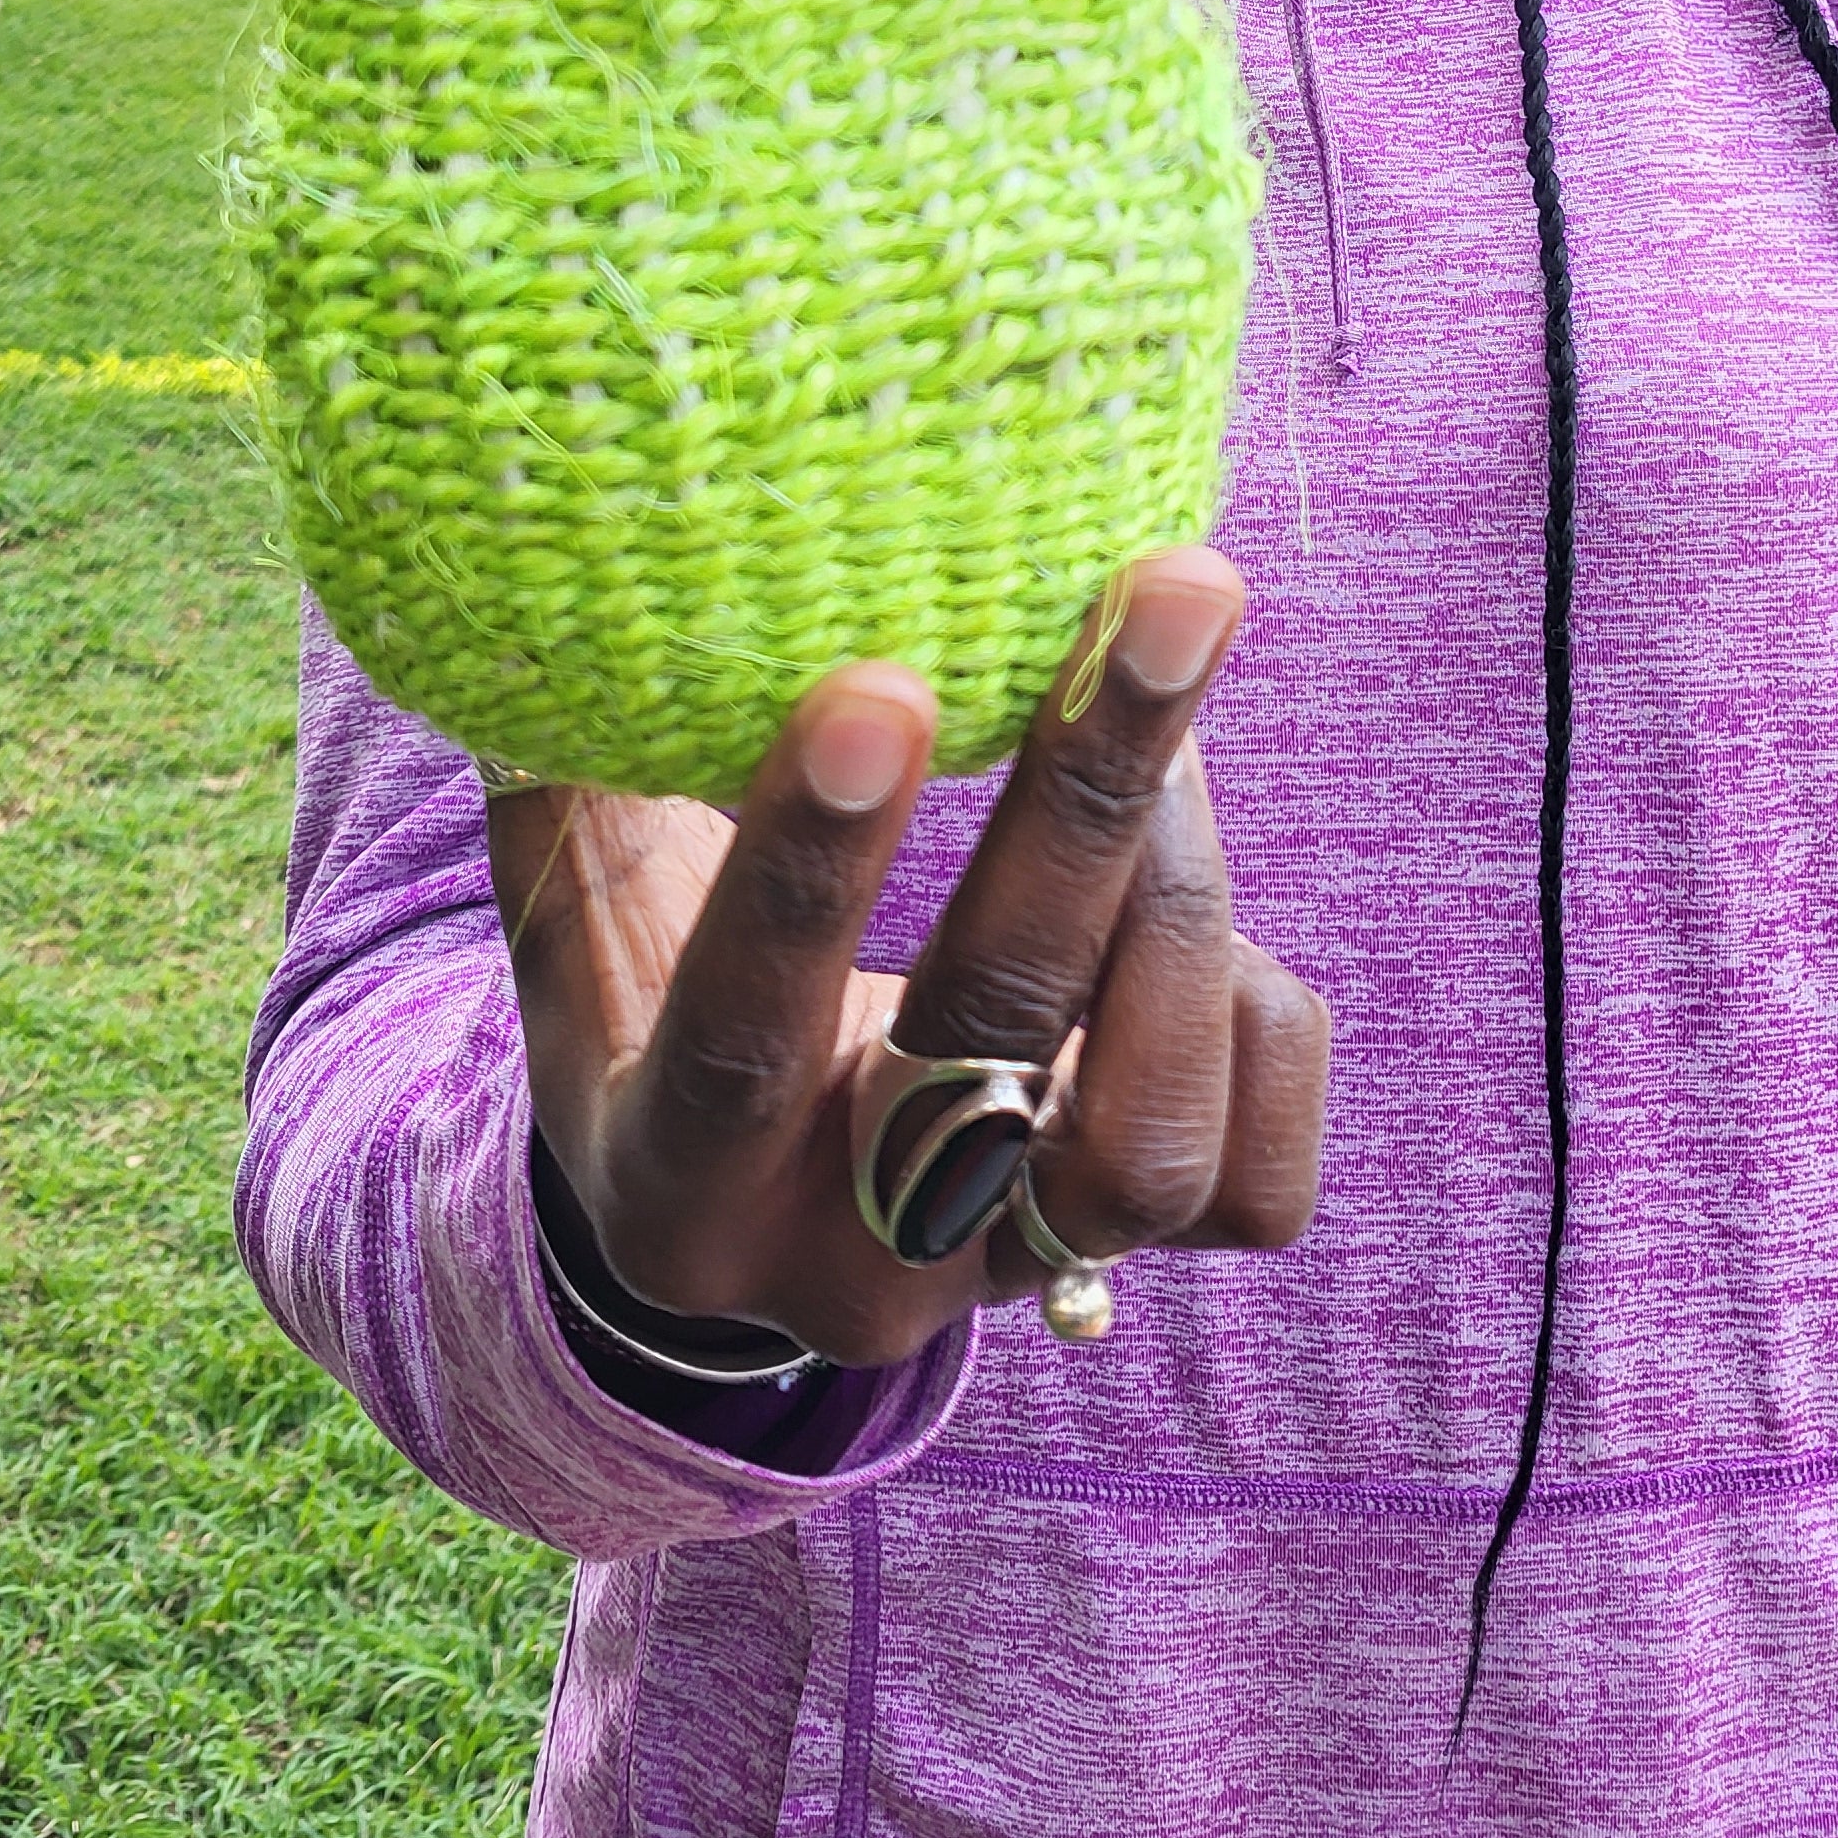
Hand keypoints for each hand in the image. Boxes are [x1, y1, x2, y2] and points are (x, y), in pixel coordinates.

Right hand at [487, 548, 1328, 1367]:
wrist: (743, 1213)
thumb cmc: (650, 996)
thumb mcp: (581, 909)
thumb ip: (578, 768)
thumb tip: (583, 559)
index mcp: (676, 1186)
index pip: (742, 1034)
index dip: (809, 868)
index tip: (880, 684)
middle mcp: (845, 1264)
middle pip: (994, 1043)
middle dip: (1087, 801)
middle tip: (1172, 593)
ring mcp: (999, 1277)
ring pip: (1152, 1143)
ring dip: (1183, 903)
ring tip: (1170, 736)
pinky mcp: (1128, 1268)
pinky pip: (1257, 1181)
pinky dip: (1259, 1018)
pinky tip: (1188, 888)